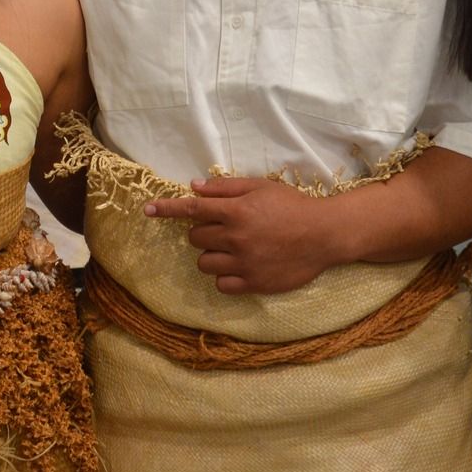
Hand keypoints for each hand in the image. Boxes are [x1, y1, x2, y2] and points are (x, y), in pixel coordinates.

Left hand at [144, 177, 333, 293]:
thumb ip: (225, 188)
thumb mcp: (260, 187)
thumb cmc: (292, 206)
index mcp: (236, 211)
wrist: (324, 235)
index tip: (147, 210)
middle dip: (204, 231)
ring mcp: (243, 263)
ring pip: (204, 263)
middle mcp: (235, 238)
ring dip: (212, 255)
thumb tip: (194, 188)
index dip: (167, 208)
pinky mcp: (253, 283)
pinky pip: (221, 284)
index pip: (192, 209)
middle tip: (225, 227)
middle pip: (196, 237)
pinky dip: (225, 276)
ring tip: (233, 248)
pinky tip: (241, 266)